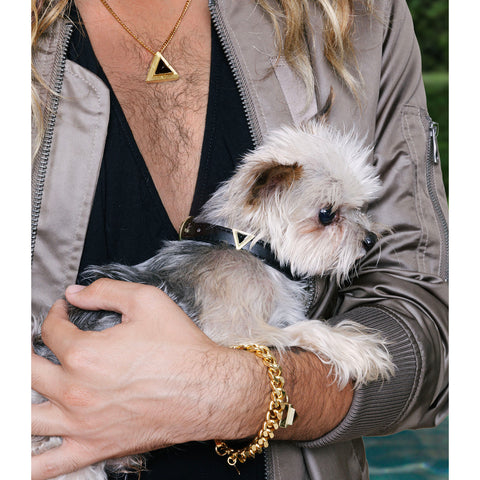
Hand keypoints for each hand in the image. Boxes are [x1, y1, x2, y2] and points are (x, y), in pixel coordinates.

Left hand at [31, 279, 268, 479]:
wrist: (208, 389)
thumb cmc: (182, 350)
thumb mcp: (147, 301)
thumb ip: (105, 291)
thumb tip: (76, 293)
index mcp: (85, 354)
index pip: (51, 330)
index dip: (54, 314)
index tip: (63, 311)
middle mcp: (75, 391)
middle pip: (24, 370)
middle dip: (21, 352)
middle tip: (28, 345)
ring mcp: (80, 424)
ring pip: (22, 419)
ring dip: (15, 399)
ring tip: (21, 387)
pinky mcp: (93, 449)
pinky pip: (45, 467)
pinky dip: (23, 463)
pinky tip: (17, 455)